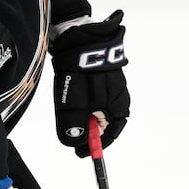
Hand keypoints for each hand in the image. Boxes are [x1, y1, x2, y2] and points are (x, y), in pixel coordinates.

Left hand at [51, 11, 129, 156]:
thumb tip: (74, 143)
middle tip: (69, 128)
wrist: (80, 35)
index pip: (109, 136)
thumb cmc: (82, 72)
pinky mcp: (103, 72)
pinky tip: (72, 92)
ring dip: (84, 112)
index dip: (94, 147)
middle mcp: (119, 97)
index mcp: (119, 109)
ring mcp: (113, 83)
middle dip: (87, 128)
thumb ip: (75, 126)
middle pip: (103, 122)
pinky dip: (83, 99)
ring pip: (97, 107)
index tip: (79, 152)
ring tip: (68, 108)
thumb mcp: (75, 105)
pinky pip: (94, 93)